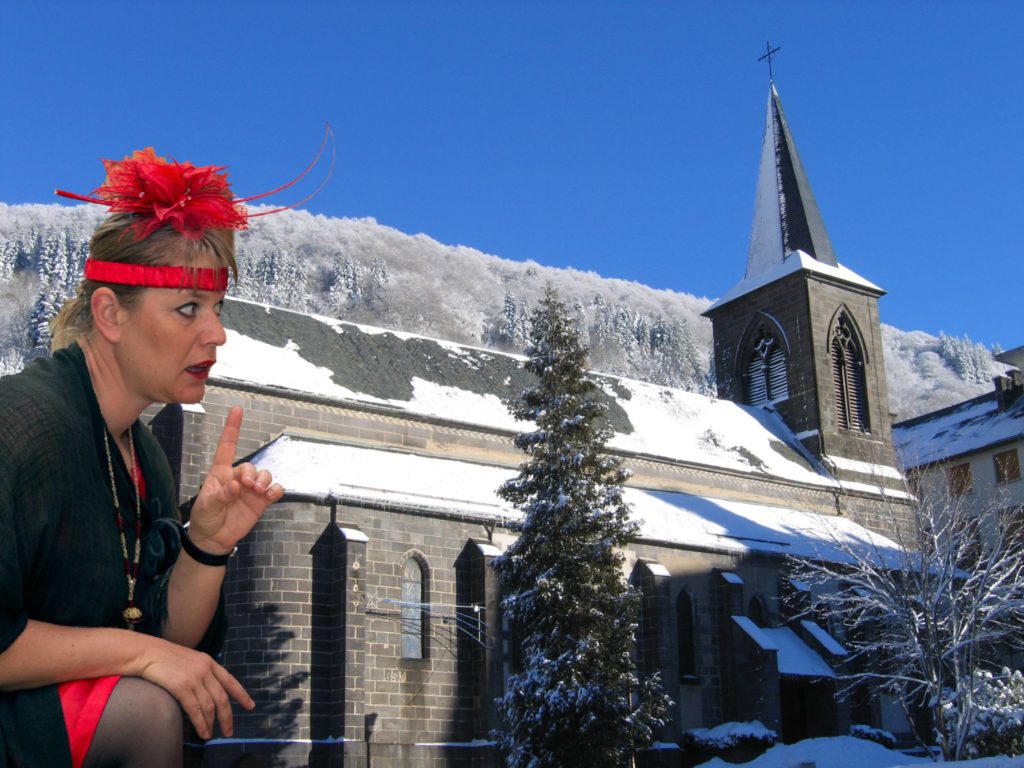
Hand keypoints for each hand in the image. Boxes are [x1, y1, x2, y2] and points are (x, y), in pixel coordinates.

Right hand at [138, 639, 253, 738]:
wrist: (146, 652)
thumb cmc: (164, 658)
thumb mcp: (190, 659)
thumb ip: (202, 671)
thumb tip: (209, 690)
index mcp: (209, 662)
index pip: (230, 681)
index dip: (242, 695)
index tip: (251, 706)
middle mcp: (205, 669)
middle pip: (222, 698)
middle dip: (227, 717)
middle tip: (229, 732)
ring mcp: (194, 678)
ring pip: (210, 706)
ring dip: (212, 723)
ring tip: (211, 735)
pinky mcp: (181, 686)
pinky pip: (195, 709)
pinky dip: (200, 723)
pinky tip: (202, 732)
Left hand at [187, 406, 283, 554]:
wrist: (213, 539)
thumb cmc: (204, 518)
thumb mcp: (206, 506)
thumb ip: (220, 495)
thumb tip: (235, 486)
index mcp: (220, 473)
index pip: (227, 446)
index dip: (232, 428)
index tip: (237, 410)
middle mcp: (237, 478)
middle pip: (250, 465)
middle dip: (252, 473)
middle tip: (249, 486)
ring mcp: (250, 490)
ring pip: (264, 475)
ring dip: (264, 480)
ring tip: (258, 491)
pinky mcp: (261, 502)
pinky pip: (274, 490)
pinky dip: (275, 490)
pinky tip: (270, 495)